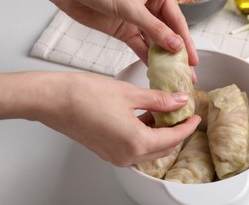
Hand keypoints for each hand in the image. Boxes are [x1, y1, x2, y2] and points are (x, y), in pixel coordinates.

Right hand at [0, 71, 200, 165]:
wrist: (53, 100)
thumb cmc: (85, 95)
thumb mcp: (130, 94)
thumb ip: (159, 100)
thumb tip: (179, 101)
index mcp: (136, 142)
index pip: (173, 138)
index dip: (187, 127)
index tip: (195, 116)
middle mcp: (126, 155)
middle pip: (162, 148)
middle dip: (176, 131)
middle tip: (181, 113)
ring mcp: (115, 155)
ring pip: (149, 150)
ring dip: (160, 133)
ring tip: (163, 111)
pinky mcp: (106, 151)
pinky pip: (134, 148)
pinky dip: (145, 135)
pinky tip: (145, 116)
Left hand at [57, 0, 198, 66]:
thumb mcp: (132, 8)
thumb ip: (155, 29)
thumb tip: (175, 45)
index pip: (177, 21)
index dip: (186, 41)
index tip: (193, 59)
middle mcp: (150, 6)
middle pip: (168, 33)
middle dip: (177, 52)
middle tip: (187, 71)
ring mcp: (137, 19)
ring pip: (155, 41)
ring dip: (163, 57)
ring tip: (173, 74)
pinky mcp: (125, 30)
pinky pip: (140, 46)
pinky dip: (147, 57)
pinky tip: (155, 69)